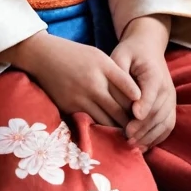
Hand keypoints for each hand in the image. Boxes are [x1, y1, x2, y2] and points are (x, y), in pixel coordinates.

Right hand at [0, 31, 140, 127]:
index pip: (129, 88)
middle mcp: (93, 83)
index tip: (147, 112)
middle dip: (132, 122)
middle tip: (142, 131)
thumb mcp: (98, 56)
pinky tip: (108, 134)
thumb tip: (135, 95)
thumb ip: (116, 74)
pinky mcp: (70, 108)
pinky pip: (90, 123)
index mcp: (103, 66)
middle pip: (120, 109)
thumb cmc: (74, 55)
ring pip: (106, 121)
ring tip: (128, 136)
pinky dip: (101, 130)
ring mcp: (81, 97)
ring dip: (118, 130)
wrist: (43, 56)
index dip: (140, 103)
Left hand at [111, 15, 175, 149]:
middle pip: (157, 112)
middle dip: (143, 127)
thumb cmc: (130, 53)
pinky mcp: (170, 108)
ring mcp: (170, 100)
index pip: (152, 92)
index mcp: (154, 74)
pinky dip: (156, 138)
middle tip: (126, 137)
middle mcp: (167, 89)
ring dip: (149, 136)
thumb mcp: (121, 54)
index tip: (133, 117)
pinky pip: (167, 127)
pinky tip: (142, 146)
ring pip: (163, 123)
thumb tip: (123, 96)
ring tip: (132, 145)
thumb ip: (119, 72)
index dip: (144, 105)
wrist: (148, 48)